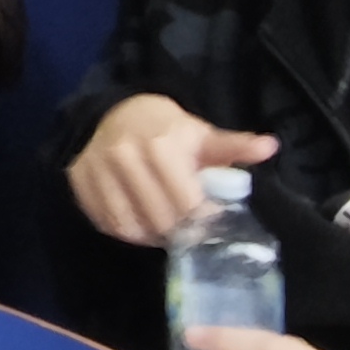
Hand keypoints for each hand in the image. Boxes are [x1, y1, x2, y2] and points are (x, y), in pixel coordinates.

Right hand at [66, 94, 279, 246]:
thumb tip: (271, 147)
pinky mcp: (78, 180)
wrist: (118, 113)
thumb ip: (234, 146)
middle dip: (179, 230)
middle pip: (159, 219)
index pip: (186, 204)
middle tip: (188, 228)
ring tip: (165, 228)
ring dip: (151, 235)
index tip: (208, 218)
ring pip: (130, 226)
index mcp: (160, 144)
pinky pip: (107, 223)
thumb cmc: (169, 131)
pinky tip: (141, 224)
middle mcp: (124, 155)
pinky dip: (127, 232)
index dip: (202, 218)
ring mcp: (97, 168)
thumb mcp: (202, 135)